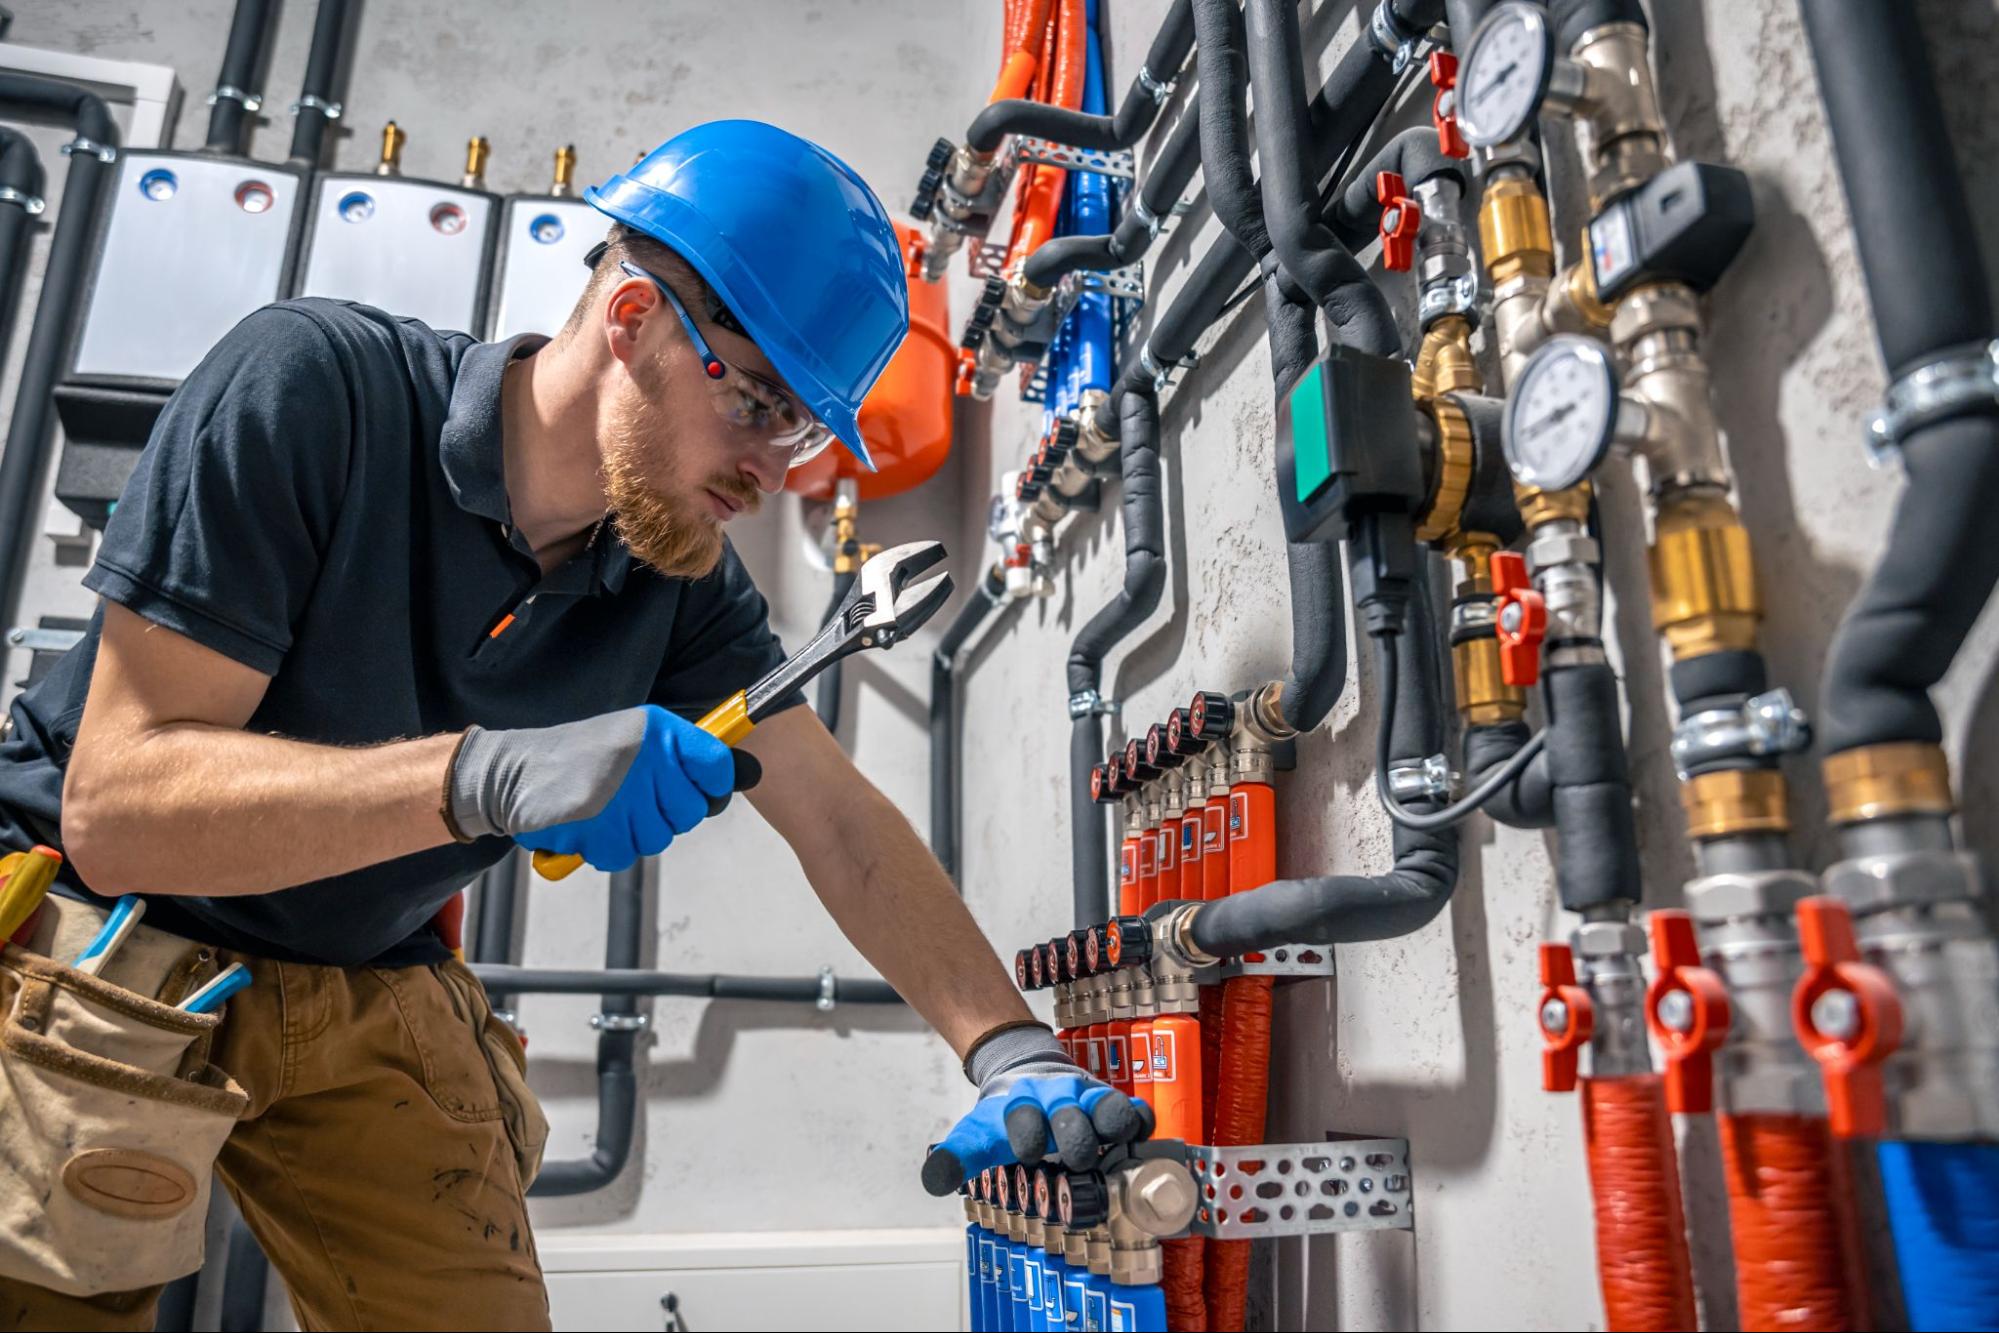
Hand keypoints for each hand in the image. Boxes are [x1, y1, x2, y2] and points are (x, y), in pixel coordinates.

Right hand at [449, 704, 759, 870]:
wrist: (511, 771)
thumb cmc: (579, 760)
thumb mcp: (633, 740)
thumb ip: (681, 758)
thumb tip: (746, 774)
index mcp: (658, 729)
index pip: (716, 765)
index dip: (711, 786)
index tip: (695, 790)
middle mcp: (646, 754)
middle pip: (690, 812)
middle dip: (664, 816)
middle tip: (631, 801)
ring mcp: (622, 790)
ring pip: (657, 838)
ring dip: (632, 834)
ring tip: (604, 809)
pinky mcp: (597, 823)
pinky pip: (623, 855)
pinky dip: (605, 849)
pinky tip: (588, 825)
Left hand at [920, 1025, 1149, 1195]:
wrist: (1026, 1071)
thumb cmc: (1005, 1117)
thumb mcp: (977, 1132)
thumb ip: (957, 1154)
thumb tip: (933, 1179)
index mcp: (1021, 1107)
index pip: (1024, 1119)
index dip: (1026, 1134)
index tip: (1025, 1151)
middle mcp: (1056, 1101)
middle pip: (1071, 1117)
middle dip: (1073, 1138)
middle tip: (1073, 1156)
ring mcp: (1087, 1101)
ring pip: (1108, 1108)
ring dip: (1110, 1125)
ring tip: (1110, 1141)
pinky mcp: (1112, 1106)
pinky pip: (1136, 1110)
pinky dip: (1140, 1122)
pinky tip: (1137, 1136)